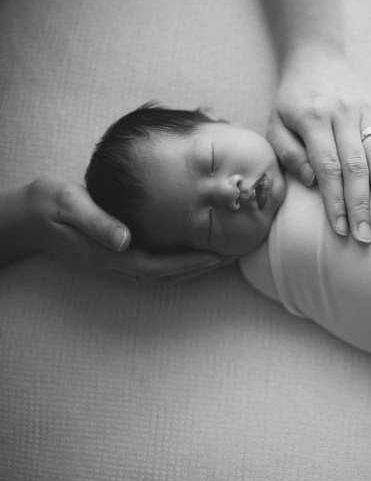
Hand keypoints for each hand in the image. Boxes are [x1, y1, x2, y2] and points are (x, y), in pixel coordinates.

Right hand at [23, 176, 226, 283]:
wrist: (27, 216)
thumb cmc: (49, 205)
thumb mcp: (70, 206)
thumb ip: (98, 222)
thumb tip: (125, 240)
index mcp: (112, 254)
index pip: (161, 265)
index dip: (191, 263)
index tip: (217, 257)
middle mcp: (119, 263)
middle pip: (169, 274)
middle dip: (201, 268)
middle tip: (233, 256)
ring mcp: (119, 263)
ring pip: (165, 273)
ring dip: (194, 268)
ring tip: (222, 256)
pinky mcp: (119, 255)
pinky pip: (156, 265)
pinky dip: (179, 262)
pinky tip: (195, 252)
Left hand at [268, 50, 370, 242]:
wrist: (316, 58)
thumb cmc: (292, 99)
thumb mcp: (276, 123)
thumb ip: (289, 152)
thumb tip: (312, 181)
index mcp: (314, 119)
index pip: (327, 167)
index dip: (334, 201)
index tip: (339, 229)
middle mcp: (343, 114)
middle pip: (355, 166)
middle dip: (360, 205)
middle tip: (365, 236)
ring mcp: (365, 110)